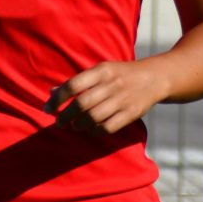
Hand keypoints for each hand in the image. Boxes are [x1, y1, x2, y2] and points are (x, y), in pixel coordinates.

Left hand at [43, 60, 168, 135]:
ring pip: (94, 117)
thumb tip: (52, 92)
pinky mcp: (131, 113)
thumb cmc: (120, 74)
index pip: (74, 85)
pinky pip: (108, 127)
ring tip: (74, 125)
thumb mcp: (101, 70)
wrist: (154, 78)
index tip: (48, 108)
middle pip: (82, 104)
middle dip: (65, 115)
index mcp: (102, 70)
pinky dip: (95, 131)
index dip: (58, 98)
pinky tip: (90, 129)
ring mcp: (123, 99)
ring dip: (79, 124)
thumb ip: (78, 81)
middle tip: (58, 122)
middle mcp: (112, 84)